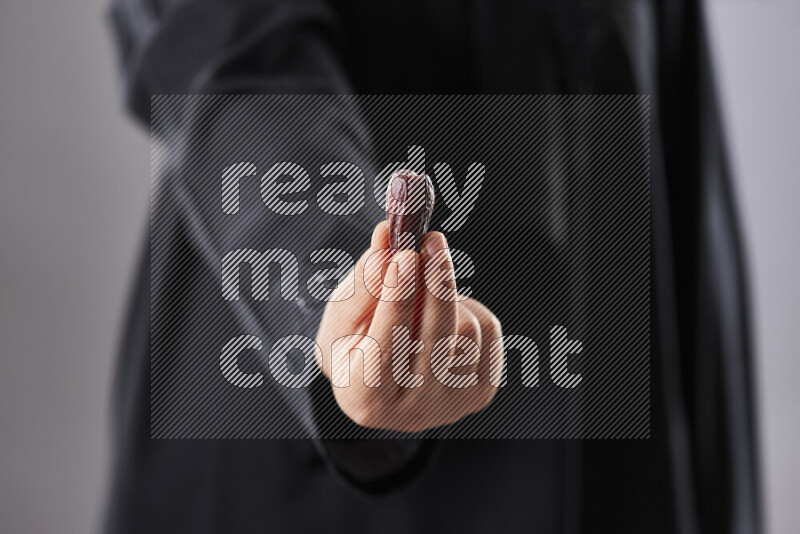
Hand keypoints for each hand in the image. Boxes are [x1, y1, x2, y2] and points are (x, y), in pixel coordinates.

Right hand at [315, 222, 502, 431]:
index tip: (403, 258)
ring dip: (446, 296)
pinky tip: (445, 313)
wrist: (383, 380)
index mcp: (362, 399)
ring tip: (423, 295)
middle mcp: (410, 412)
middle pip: (435, 338)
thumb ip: (364, 281)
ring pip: (465, 330)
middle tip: (430, 240)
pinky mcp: (481, 393)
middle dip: (434, 282)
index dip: (395, 302)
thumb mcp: (342, 315)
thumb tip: (388, 238)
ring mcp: (451, 406)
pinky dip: (467, 308)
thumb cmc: (354, 344)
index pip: (383, 350)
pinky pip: (488, 330)